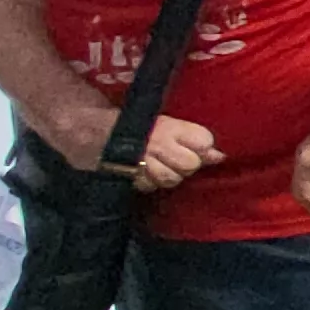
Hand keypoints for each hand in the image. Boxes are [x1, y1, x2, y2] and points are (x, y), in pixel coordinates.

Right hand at [73, 109, 222, 189]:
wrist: (89, 131)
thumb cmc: (132, 123)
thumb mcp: (164, 123)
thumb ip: (192, 139)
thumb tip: (219, 156)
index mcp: (169, 126)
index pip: (204, 141)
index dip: (202, 146)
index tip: (194, 145)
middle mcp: (159, 144)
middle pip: (191, 164)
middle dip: (186, 164)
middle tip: (172, 157)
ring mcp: (143, 161)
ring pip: (173, 179)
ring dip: (168, 175)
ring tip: (156, 164)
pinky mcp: (129, 177)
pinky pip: (151, 186)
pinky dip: (150, 182)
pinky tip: (143, 172)